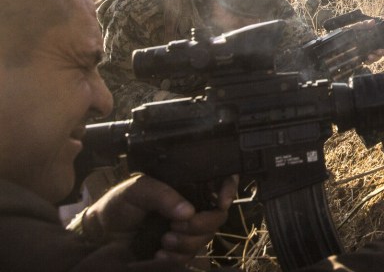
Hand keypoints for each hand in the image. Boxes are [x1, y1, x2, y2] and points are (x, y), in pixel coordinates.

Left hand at [80, 174, 237, 262]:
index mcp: (185, 186)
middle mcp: (191, 206)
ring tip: (164, 240)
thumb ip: (162, 195)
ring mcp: (187, 230)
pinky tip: (159, 254)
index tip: (222, 201)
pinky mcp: (178, 251)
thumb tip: (188, 211)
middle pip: (217, 215)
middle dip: (201, 224)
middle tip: (175, 226)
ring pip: (206, 237)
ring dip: (186, 242)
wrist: (100, 238)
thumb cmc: (118, 206)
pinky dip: (176, 257)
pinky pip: (191, 256)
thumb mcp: (138, 190)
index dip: (228, 189)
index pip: (219, 182)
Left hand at [346, 18, 383, 60]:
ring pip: (379, 56)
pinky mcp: (365, 57)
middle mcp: (376, 44)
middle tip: (381, 51)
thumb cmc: (350, 31)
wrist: (339, 40)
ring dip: (377, 57)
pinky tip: (367, 59)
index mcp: (377, 35)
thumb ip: (364, 24)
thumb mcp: (356, 26)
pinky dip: (369, 61)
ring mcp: (371, 51)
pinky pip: (370, 61)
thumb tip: (372, 22)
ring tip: (371, 55)